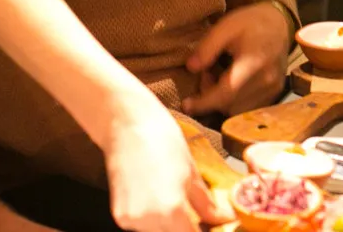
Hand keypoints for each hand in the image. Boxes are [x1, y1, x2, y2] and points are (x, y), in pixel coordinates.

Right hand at [104, 92, 231, 231]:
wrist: (125, 121)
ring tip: (177, 203)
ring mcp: (130, 219)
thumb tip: (223, 219)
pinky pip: (143, 226)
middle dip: (188, 228)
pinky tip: (158, 199)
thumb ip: (206, 205)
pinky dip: (153, 219)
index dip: (204, 231)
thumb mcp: (192, 171)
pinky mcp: (119, 215)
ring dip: (170, 226)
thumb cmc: (161, 139)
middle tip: (198, 217)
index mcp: (171, 211)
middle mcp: (148, 221)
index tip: (210, 226)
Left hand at [181, 2, 291, 116]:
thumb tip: (191, 68)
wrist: (279, 23)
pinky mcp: (275, 94)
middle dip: (211, 96)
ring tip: (219, 77)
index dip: (204, 103)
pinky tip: (233, 84)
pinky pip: (249, 108)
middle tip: (206, 73)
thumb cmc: (250, 23)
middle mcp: (266, 81)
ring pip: (238, 110)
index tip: (186, 105)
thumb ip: (207, 47)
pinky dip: (235, 101)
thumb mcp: (225, 26)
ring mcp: (273, 89)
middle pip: (230, 104)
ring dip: (222, 100)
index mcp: (253, 63)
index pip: (226, 93)